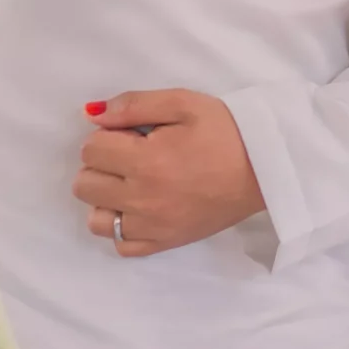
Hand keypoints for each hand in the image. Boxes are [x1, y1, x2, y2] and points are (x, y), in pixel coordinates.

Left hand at [73, 90, 263, 257]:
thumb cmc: (225, 131)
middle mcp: (141, 199)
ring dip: (106, 198)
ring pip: (96, 219)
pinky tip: (138, 209)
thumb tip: (92, 114)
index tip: (130, 134)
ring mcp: (151, 226)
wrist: (263, 169)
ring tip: (131, 183)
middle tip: (131, 155)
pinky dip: (122, 227)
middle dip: (102, 164)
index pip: (90, 150)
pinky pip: (120, 245)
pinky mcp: (164, 243)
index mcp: (145, 161)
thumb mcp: (183, 102)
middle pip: (85, 185)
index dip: (107, 135)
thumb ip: (134, 105)